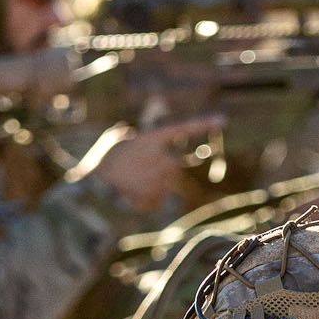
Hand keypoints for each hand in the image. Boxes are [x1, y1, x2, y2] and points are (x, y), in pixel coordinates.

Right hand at [72, 116, 224, 214]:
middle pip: (173, 161)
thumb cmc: (102, 161)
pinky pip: (158, 194)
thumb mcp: (116, 138)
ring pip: (166, 179)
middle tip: (136, 167)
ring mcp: (163, 180)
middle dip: (160, 165)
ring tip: (130, 181)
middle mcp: (163, 159)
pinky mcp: (159, 198)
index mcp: (152, 140)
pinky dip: (147, 194)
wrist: (95, 191)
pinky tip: (132, 193)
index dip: (203, 124)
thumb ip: (134, 135)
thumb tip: (138, 135)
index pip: (183, 129)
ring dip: (153, 180)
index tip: (223, 120)